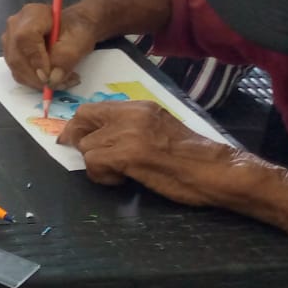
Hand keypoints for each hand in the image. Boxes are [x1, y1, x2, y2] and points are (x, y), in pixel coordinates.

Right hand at [1, 2, 97, 91]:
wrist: (74, 27)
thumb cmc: (77, 29)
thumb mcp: (79, 42)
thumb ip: (65, 58)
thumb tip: (52, 78)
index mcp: (33, 14)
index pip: (25, 39)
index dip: (35, 60)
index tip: (49, 76)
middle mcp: (15, 25)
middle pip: (17, 56)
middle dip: (37, 77)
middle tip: (59, 84)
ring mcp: (10, 39)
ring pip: (15, 67)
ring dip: (36, 81)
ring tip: (60, 82)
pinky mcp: (11, 52)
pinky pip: (17, 71)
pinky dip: (33, 81)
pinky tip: (50, 80)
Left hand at [58, 101, 235, 205]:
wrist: (215, 170)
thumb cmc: (191, 157)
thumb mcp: (158, 130)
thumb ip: (129, 127)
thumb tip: (97, 135)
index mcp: (139, 107)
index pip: (92, 108)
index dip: (79, 125)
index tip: (72, 139)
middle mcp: (131, 114)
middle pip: (82, 121)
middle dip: (77, 140)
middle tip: (87, 158)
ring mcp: (129, 133)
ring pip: (87, 147)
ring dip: (97, 164)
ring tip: (118, 174)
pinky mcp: (128, 154)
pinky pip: (94, 163)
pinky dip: (102, 176)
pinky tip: (121, 180)